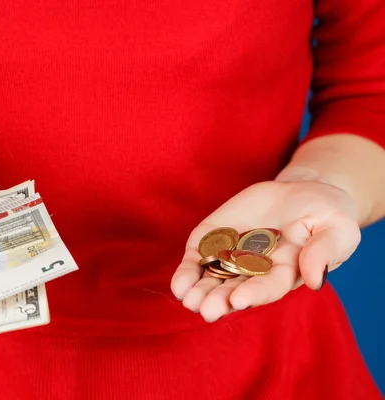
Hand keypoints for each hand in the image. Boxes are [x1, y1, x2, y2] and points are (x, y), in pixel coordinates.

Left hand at [170, 180, 360, 321]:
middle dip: (219, 300)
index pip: (267, 288)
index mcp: (285, 273)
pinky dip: (187, 272)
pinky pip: (197, 259)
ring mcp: (231, 256)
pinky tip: (180, 284)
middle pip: (234, 290)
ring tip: (188, 299)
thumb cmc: (325, 213)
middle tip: (207, 309)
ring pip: (211, 280)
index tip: (239, 300)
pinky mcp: (214, 240)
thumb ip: (325, 251)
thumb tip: (315, 279)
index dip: (253, 294)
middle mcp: (254, 271)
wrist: (301, 191)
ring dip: (199, 292)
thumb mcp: (336, 228)